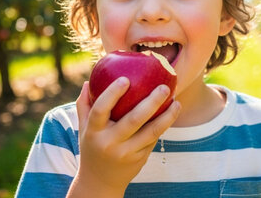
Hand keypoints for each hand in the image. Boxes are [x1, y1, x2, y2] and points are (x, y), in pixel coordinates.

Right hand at [67, 78, 180, 197]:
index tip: (126, 79)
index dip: (112, 94)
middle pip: (134, 119)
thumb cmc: (93, 146)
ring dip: (168, 116)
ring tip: (177, 102)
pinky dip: (164, 124)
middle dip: (152, 102)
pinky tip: (172, 112)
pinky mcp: (140, 158)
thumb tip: (89, 81)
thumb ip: (84, 105)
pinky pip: (154, 138)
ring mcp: (126, 152)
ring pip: (152, 131)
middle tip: (164, 87)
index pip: (101, 110)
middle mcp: (110, 142)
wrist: (100, 181)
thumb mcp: (84, 129)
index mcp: (94, 132)